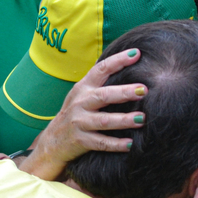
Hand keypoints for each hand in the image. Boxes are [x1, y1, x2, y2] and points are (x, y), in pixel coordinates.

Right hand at [23, 48, 144, 180]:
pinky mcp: (80, 141)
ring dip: (123, 120)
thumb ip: (100, 82)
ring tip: (142, 119)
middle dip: (124, 92)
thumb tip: (126, 64)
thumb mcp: (82, 95)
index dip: (118, 61)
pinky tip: (130, 144)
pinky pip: (101, 143)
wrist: (53, 142)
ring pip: (104, 121)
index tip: (136, 54)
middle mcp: (80, 103)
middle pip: (103, 95)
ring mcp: (79, 122)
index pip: (101, 70)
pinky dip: (115, 144)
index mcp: (83, 88)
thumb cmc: (76, 114)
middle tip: (144, 90)